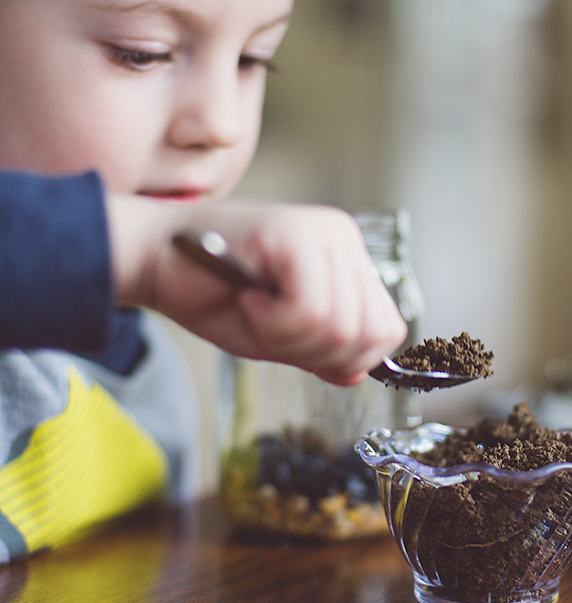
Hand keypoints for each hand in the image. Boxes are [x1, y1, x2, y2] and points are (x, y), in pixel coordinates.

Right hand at [107, 195, 407, 385]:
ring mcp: (323, 231)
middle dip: (313, 350)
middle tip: (268, 324)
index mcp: (348, 263)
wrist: (155, 261)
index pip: (385, 331)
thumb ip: (324, 351)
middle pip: (369, 333)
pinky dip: (272, 321)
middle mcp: (344, 240)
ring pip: (340, 325)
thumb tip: (358, 371)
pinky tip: (248, 296)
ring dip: (285, 335)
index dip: (342, 358)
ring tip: (254, 306)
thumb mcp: (281, 336)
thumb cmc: (212, 294)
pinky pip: (309, 309)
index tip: (292, 341)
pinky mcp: (295, 232)